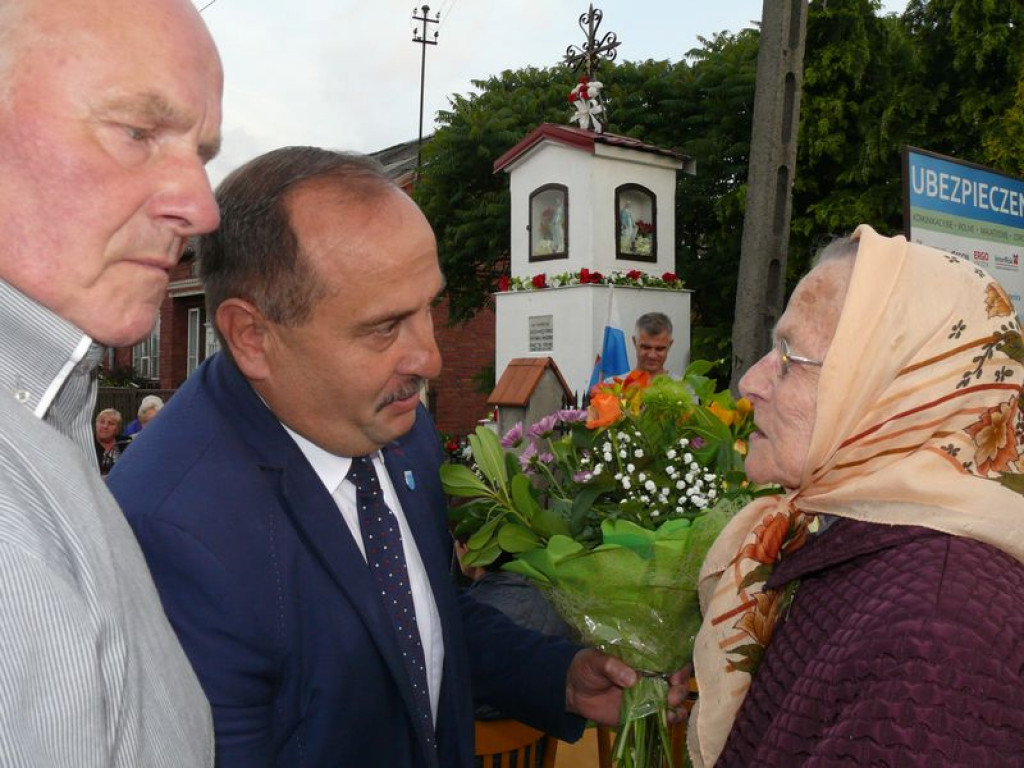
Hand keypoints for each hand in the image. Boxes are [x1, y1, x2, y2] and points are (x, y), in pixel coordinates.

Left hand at [565, 649, 692, 726]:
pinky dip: (671, 718)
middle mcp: (651, 676)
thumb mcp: (595, 660)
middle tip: (670, 695)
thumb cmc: (587, 667)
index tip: (674, 675)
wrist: (574, 690)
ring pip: (674, 699)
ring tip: (669, 706)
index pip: (669, 659)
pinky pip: (663, 716)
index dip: (678, 666)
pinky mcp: (643, 713)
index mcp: (643, 659)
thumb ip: (611, 665)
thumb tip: (631, 678)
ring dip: (678, 704)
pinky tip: (670, 718)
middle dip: (679, 688)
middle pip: (677, 681)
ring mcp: (649, 696)